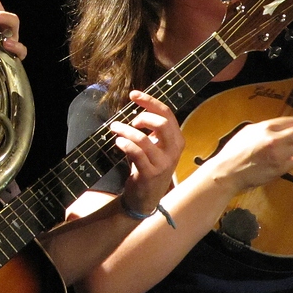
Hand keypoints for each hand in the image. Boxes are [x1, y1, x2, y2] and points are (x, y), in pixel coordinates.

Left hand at [111, 91, 182, 215]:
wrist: (145, 198)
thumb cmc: (148, 167)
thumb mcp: (155, 147)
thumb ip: (151, 130)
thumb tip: (137, 107)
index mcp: (177, 140)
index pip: (167, 114)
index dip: (150, 101)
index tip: (134, 95)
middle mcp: (174, 150)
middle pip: (162, 123)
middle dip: (143, 116)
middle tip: (130, 120)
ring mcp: (163, 163)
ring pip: (144, 139)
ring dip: (126, 130)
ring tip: (115, 128)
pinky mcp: (150, 173)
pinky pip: (136, 153)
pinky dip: (125, 144)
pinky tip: (118, 141)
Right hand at [207, 116, 292, 193]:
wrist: (228, 171)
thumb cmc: (234, 152)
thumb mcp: (247, 132)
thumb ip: (265, 128)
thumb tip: (280, 128)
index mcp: (266, 128)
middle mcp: (275, 139)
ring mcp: (279, 155)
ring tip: (288, 150)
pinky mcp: (280, 168)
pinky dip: (291, 160)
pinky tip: (282, 160)